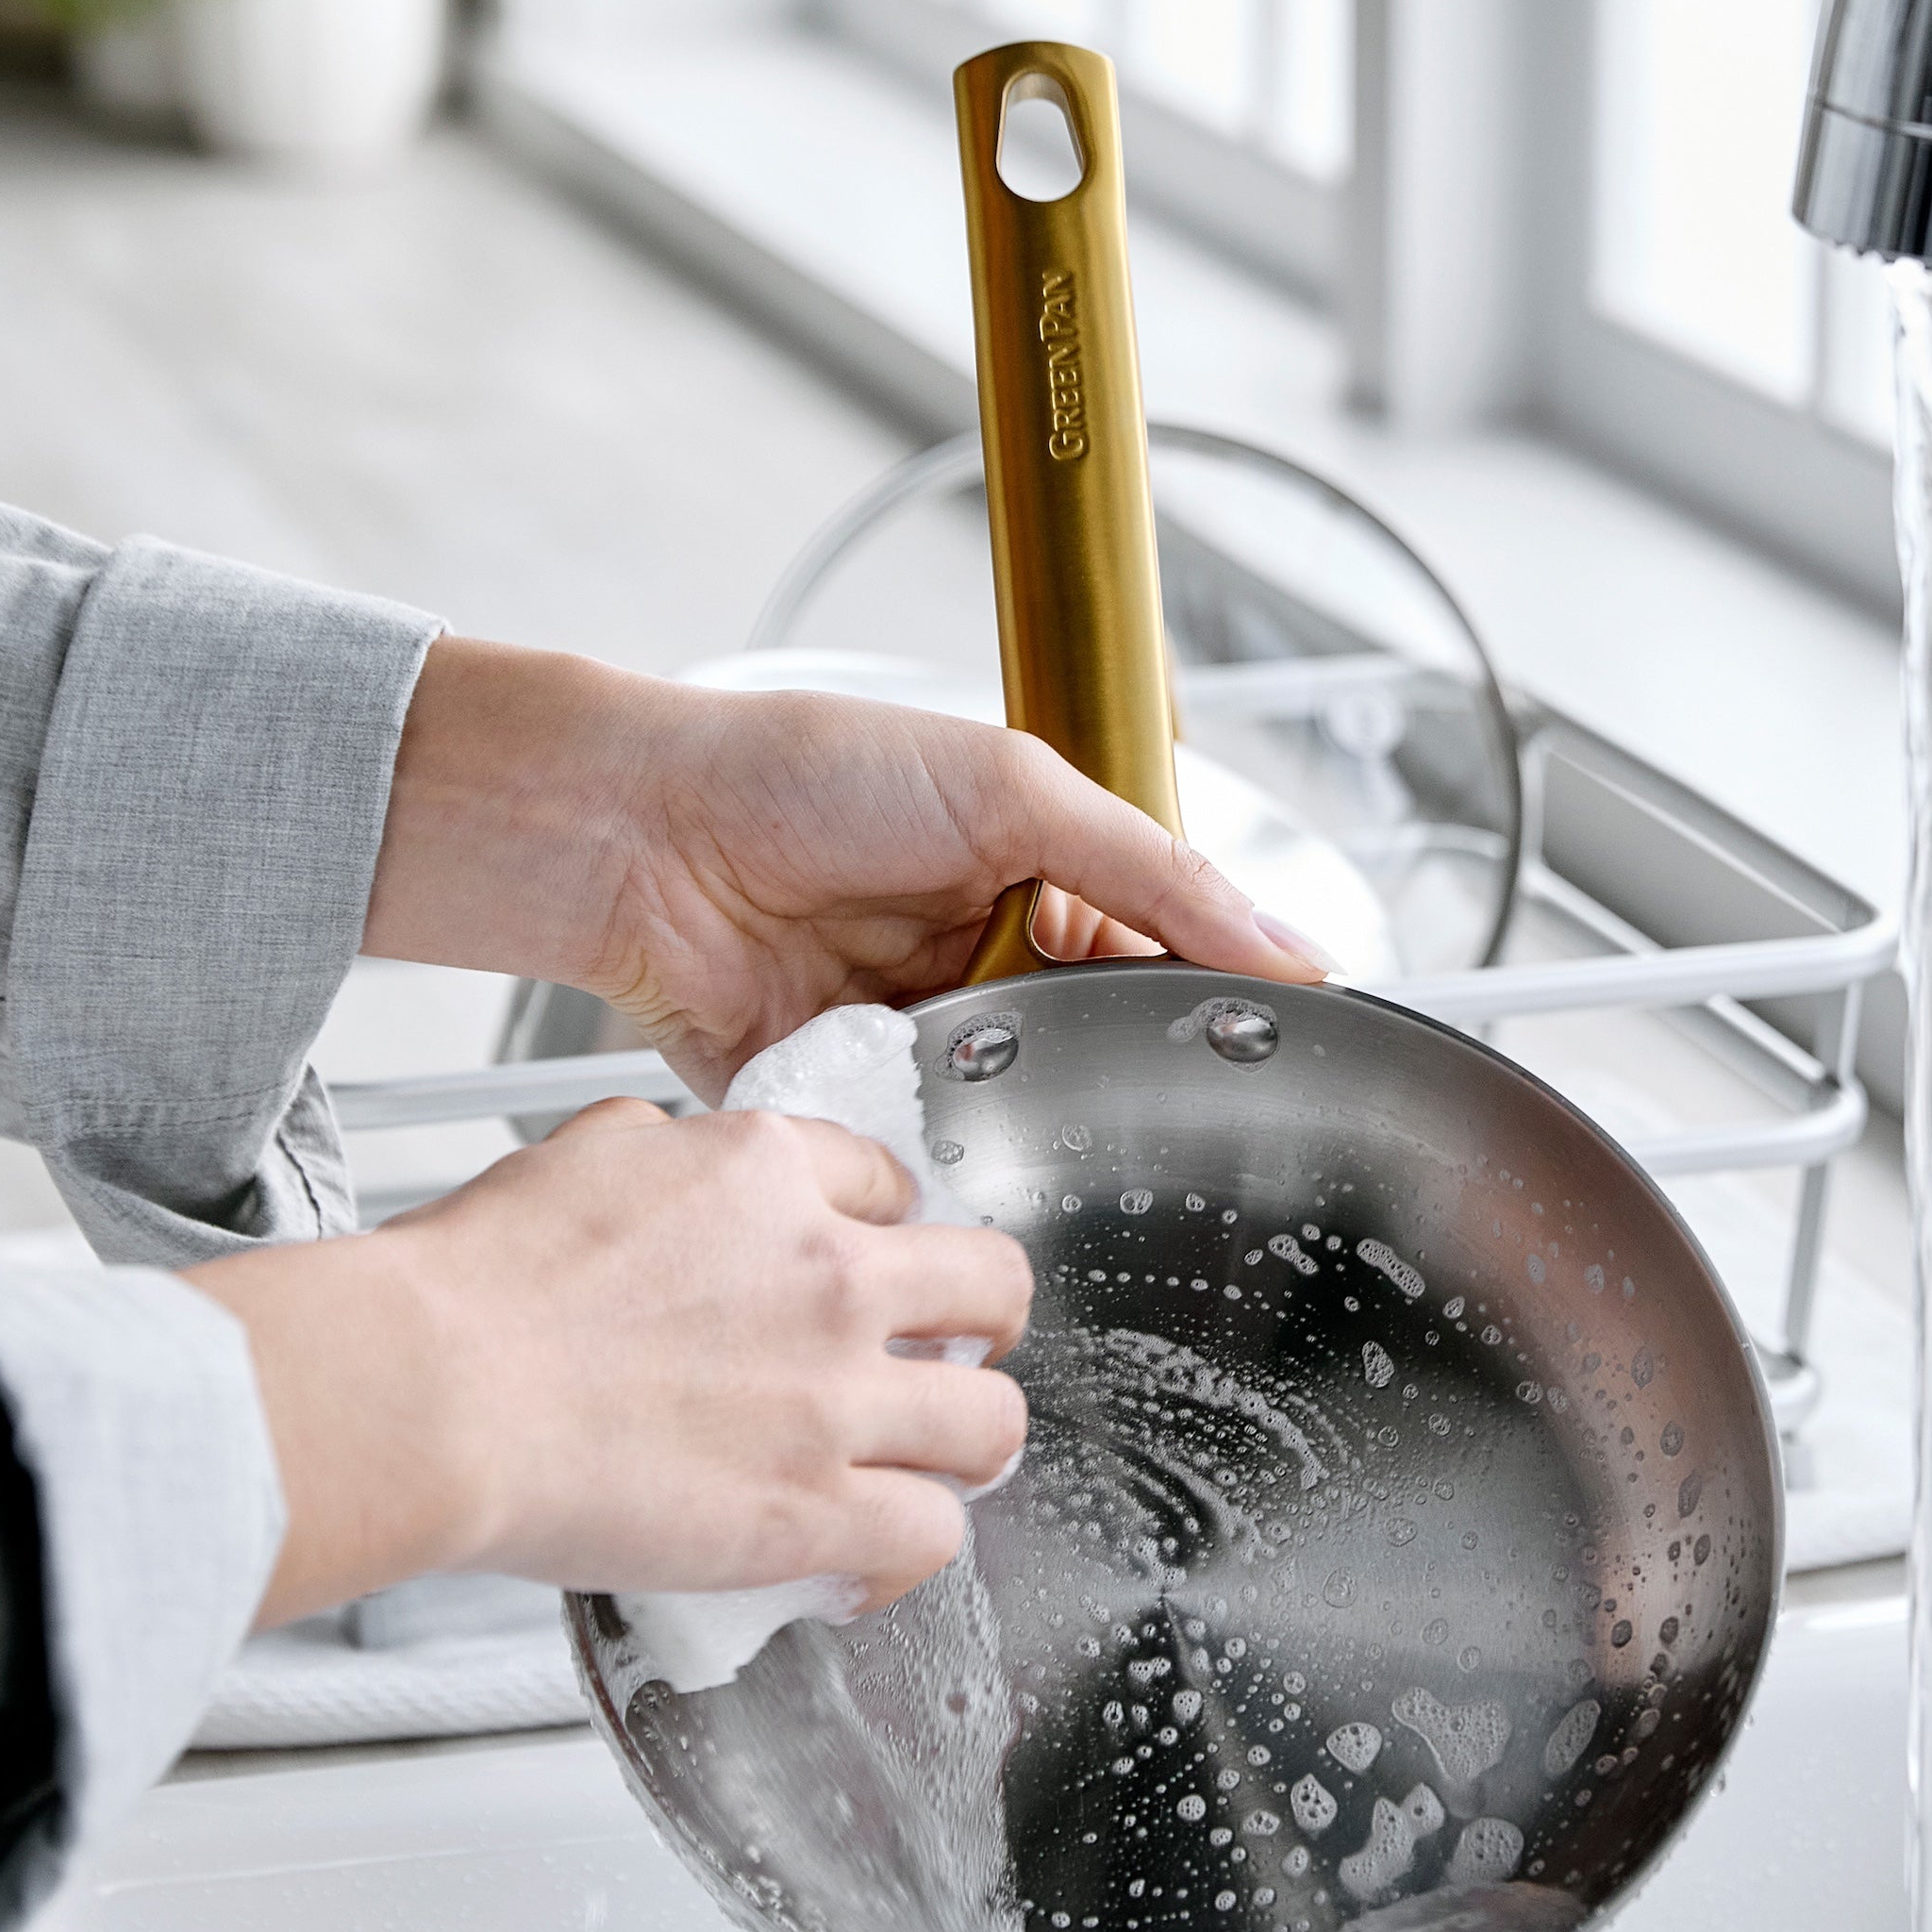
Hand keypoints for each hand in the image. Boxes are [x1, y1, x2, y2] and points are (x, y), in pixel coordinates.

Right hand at [188, 1100, 1031, 1628]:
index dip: (891, 1225)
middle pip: (991, 1286)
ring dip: (972, 1443)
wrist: (435, 1391)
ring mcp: (836, 1397)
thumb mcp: (583, 1152)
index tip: (879, 1258)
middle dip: (986, 1320)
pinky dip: (913, 1551)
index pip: (889, 1181)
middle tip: (961, 1348)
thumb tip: (678, 1160)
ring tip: (941, 1463)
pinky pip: (932, 1535)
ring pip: (991, 1423)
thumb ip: (662, 1148)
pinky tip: (871, 1558)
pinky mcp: (816, 1510)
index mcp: (769, 1174)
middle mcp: (830, 1275)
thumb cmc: (477, 1283)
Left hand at [362, 637, 1333, 1096]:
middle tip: (1124, 1089)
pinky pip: (919, 1154)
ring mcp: (919, 1042)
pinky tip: (952, 1156)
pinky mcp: (851, 1103)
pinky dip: (935, 1157)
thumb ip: (1156, 871)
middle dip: (1107, 1079)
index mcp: (1038, 882)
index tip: (1256, 1059)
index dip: (1201, 1010)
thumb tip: (1289, 948)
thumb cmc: (808, 775)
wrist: (642, 837)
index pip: (1158, 961)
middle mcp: (986, 969)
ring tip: (1019, 1106)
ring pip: (1013, 1118)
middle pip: (1093, 1054)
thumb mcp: (1012, 790)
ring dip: (1019, 1122)